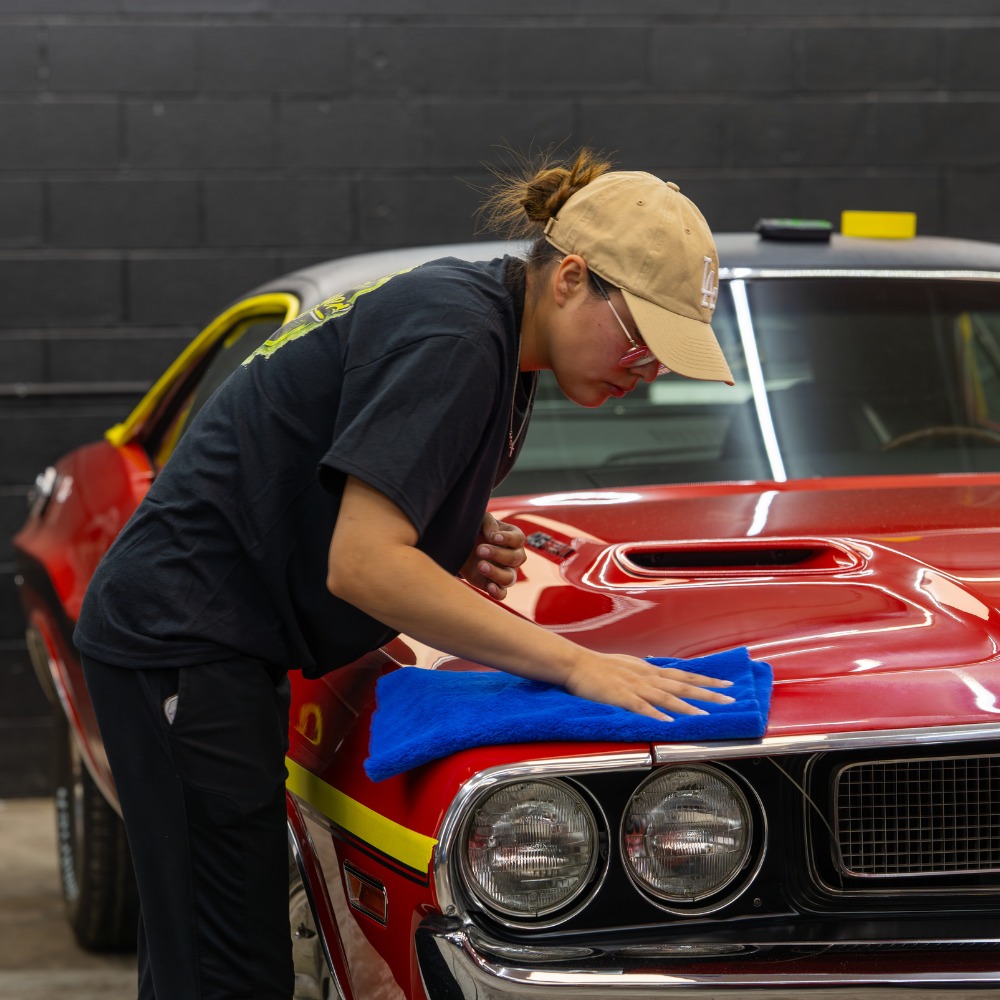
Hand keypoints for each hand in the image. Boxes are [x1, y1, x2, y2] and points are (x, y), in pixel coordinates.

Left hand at [459, 513, 526, 600]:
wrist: (462, 546)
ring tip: (480, 566)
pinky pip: (502, 594)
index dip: (508, 539)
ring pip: (509, 578)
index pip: (518, 539)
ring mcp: (506, 572)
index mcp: (514, 538)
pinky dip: (497, 592)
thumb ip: (489, 522)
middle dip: (497, 554)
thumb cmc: (477, 529)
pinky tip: (489, 587)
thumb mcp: (481, 519)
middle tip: (480, 550)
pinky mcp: (494, 584)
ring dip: (495, 573)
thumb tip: (493, 535)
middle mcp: (514, 557)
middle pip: (515, 558)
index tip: (494, 537)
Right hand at [563, 653, 735, 721]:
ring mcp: (634, 686)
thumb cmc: (599, 665)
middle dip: (708, 693)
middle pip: (682, 684)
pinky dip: (655, 713)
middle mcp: (646, 676)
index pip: (684, 674)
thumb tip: (662, 677)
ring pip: (666, 696)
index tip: (727, 684)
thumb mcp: (629, 665)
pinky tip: (667, 721)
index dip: (707, 680)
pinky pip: (640, 706)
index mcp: (649, 670)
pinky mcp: (619, 696)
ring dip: (687, 705)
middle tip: (730, 699)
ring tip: (705, 714)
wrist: (575, 663)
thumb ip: (646, 673)